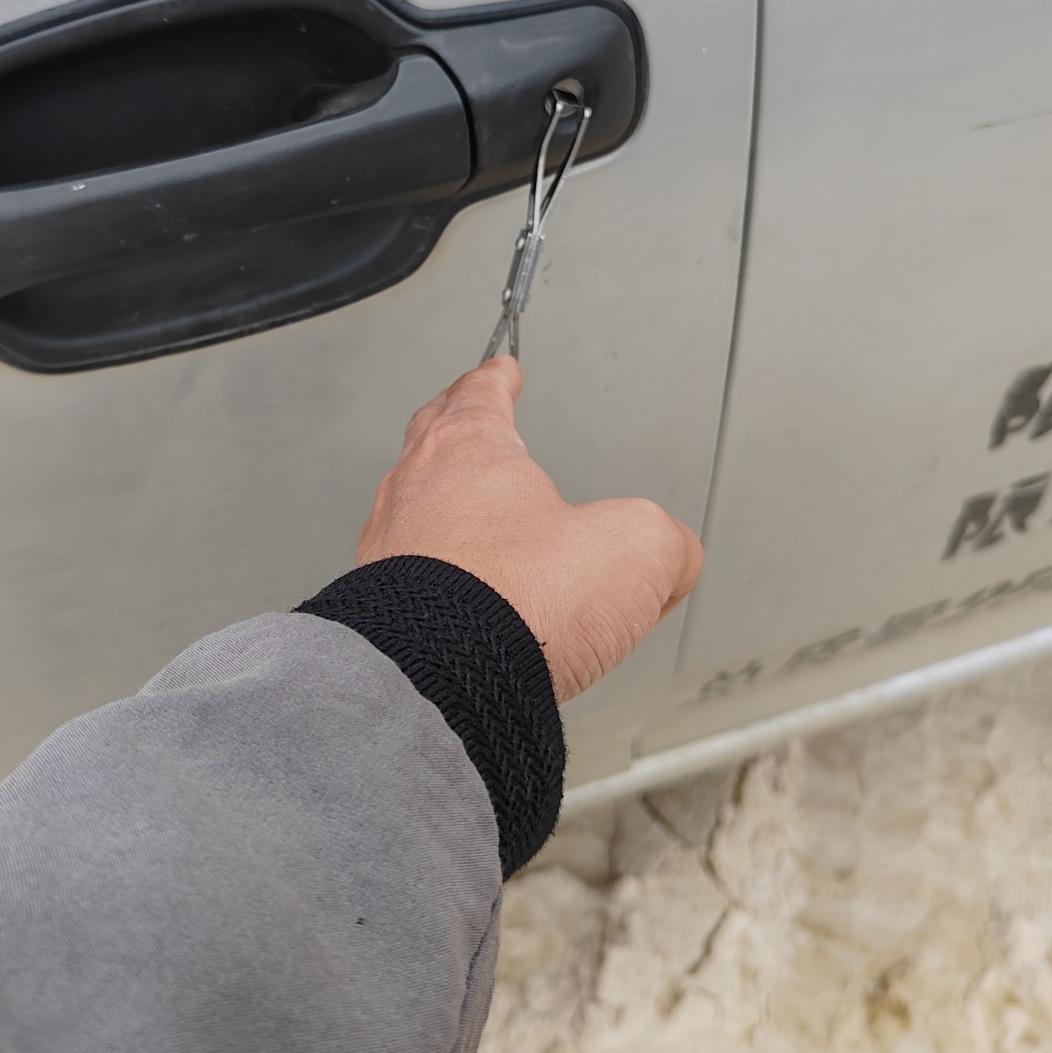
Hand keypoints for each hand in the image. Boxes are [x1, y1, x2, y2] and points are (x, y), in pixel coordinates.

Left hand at [356, 357, 703, 702]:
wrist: (438, 682)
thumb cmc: (514, 601)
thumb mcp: (634, 550)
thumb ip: (664, 544)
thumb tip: (674, 559)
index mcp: (468, 451)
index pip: (479, 395)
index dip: (496, 380)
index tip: (500, 370)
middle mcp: (414, 492)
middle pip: (430, 440)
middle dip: (454, 429)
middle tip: (467, 424)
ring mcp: (386, 552)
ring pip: (411, 510)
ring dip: (440, 509)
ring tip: (471, 526)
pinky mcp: (377, 611)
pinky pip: (402, 577)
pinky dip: (429, 575)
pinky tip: (458, 603)